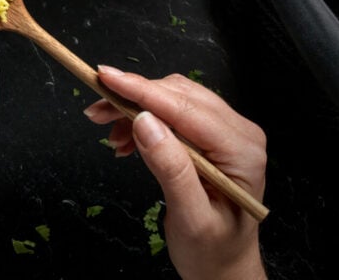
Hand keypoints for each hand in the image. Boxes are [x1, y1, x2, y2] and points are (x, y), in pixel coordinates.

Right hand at [84, 65, 267, 279]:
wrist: (224, 271)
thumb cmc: (212, 253)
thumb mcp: (191, 218)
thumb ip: (171, 169)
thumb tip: (143, 120)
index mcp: (242, 149)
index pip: (186, 108)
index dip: (143, 90)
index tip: (106, 77)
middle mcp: (239, 131)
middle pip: (178, 96)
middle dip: (133, 98)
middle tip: (95, 111)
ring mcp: (227, 130)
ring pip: (173, 99)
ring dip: (136, 108)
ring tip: (110, 134)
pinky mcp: (212, 134)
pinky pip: (174, 112)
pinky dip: (145, 120)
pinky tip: (126, 140)